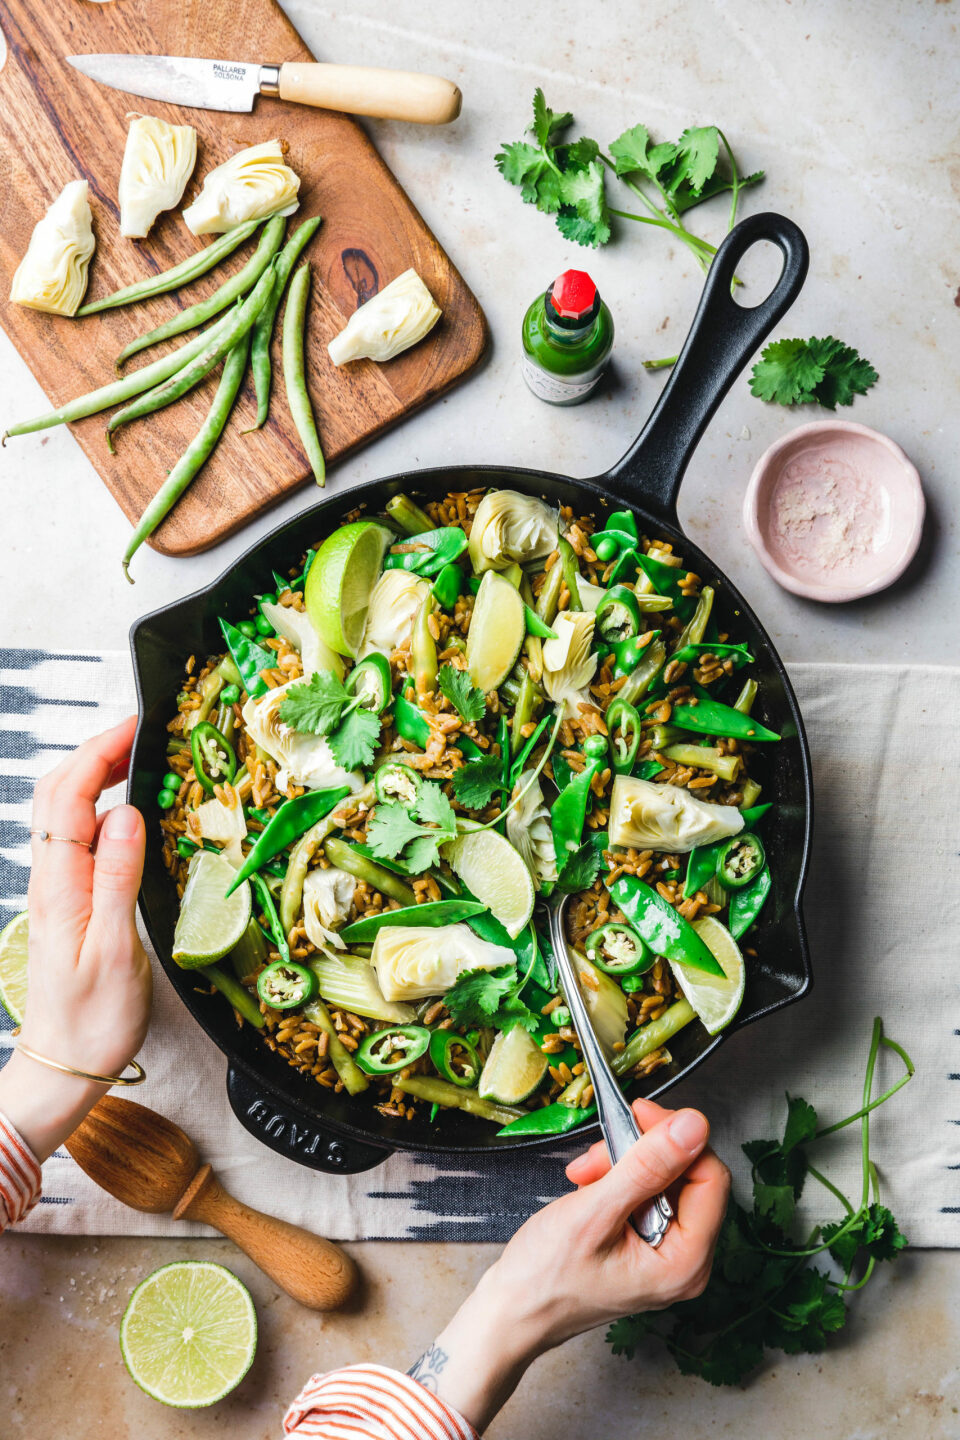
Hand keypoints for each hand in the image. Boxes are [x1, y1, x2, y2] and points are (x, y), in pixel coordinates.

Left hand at [0, 717, 150, 1160]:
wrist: (63, 1067)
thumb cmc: (92, 1020)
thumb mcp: (115, 950)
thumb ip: (116, 876)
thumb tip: (126, 813)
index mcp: (60, 886)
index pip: (71, 797)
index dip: (100, 751)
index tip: (137, 725)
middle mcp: (51, 880)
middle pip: (58, 793)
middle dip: (94, 750)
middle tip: (140, 731)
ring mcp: (57, 889)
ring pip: (63, 812)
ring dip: (94, 774)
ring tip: (137, 759)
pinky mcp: (69, 902)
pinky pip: (77, 838)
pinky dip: (98, 807)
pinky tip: (127, 812)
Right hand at [413, 1098, 728, 1430]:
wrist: (512, 1311)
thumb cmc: (546, 1278)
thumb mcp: (595, 1212)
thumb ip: (647, 1167)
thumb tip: (693, 1126)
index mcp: (685, 1262)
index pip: (711, 1177)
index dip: (677, 1138)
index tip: (638, 1114)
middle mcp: (686, 1260)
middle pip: (687, 1176)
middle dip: (641, 1153)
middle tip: (599, 1151)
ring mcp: (665, 1253)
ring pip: (663, 1179)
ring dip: (623, 1163)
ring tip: (585, 1172)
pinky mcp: (646, 1244)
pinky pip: (645, 1194)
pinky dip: (617, 1179)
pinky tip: (588, 1183)